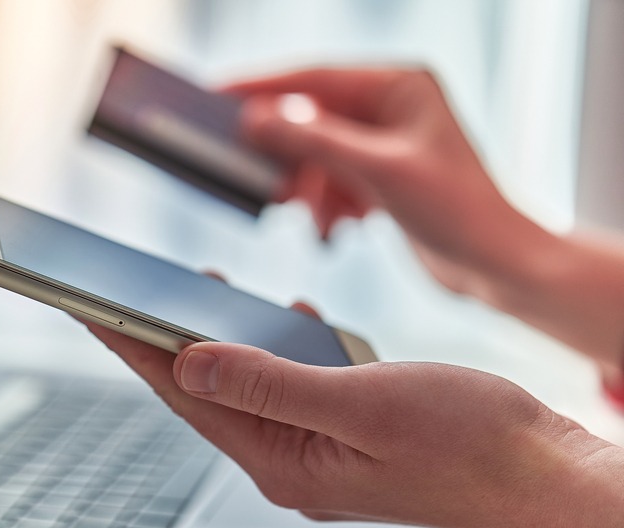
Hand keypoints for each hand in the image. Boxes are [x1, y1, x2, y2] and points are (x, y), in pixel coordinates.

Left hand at [85, 323, 623, 527]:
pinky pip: (291, 388)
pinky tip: (284, 320)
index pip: (187, 395)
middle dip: (163, 341)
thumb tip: (190, 358)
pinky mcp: (344, 436)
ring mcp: (317, 452)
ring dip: (222, 341)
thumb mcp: (360, 401)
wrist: (542, 471)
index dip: (134, 347)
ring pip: (249, 387)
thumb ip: (269, 381)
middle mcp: (291, 463)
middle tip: (124, 295)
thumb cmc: (469, 442)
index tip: (92, 308)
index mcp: (284, 462)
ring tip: (192, 296)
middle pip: (207, 393)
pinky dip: (279, 350)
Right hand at [226, 68, 551, 296]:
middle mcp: (390, 106)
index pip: (314, 77)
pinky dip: (325, 203)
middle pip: (311, 117)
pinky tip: (336, 224)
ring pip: (316, 154)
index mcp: (399, 85)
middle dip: (287, 154)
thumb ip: (316, 141)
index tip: (217, 95)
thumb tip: (258, 118)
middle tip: (260, 178)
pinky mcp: (379, 177)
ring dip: (308, 187)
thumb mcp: (380, 171)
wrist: (496, 264)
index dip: (262, 87)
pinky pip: (330, 180)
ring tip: (317, 215)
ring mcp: (383, 142)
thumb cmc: (461, 210)